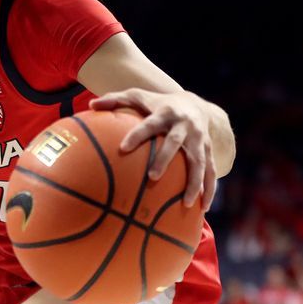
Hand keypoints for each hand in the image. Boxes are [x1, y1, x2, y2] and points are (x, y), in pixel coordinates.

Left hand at [90, 88, 216, 210]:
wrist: (195, 104)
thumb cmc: (158, 103)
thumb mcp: (138, 96)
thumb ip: (115, 100)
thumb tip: (90, 106)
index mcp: (165, 113)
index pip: (149, 124)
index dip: (137, 135)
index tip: (123, 148)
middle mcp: (184, 126)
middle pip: (175, 142)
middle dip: (165, 159)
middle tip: (152, 176)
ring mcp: (200, 140)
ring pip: (199, 161)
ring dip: (194, 182)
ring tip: (186, 203)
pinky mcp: (209, 151)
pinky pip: (212, 172)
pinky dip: (210, 189)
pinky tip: (203, 208)